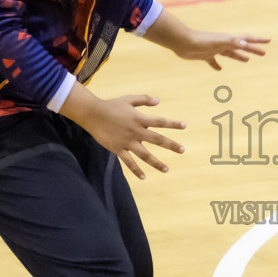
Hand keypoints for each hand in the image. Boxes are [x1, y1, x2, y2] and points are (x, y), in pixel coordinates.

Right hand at [61, 85, 185, 179]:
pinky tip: (143, 177)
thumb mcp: (129, 99)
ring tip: (166, 169)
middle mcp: (136, 131)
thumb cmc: (112, 105)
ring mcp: (127, 142)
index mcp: (139, 119)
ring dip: (156, 163)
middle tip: (182, 150)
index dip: (172, 124)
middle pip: (157, 139)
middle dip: (170, 145)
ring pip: (144, 155)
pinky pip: (128, 162)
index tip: (184, 126)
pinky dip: (135, 170)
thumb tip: (158, 101)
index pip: (160, 121)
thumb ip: (144, 100)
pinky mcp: (118, 149)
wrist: (93, 114)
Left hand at [173, 30, 269, 70]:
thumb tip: (245, 43)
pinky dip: (217, 65)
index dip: (258, 41)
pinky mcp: (205, 56)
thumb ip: (231, 42)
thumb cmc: (200, 40)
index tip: (268, 41)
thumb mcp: (218, 42)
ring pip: (230, 54)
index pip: (246, 40)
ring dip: (239, 56)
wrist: (182, 42)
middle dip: (252, 50)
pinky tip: (219, 70)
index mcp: (228, 40)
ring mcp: (214, 49)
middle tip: (263, 53)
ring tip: (247, 60)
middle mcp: (223, 44)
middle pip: (241, 47)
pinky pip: (213, 61)